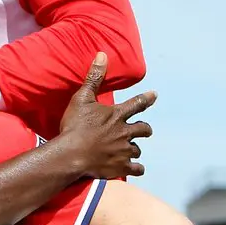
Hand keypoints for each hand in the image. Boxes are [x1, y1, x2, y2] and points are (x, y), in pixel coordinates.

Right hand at [59, 52, 155, 179]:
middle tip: (144, 130)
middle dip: (145, 129)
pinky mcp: (120, 167)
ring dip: (135, 149)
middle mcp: (125, 132)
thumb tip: (102, 55)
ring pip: (137, 150)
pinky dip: (136, 169)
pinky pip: (136, 169)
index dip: (147, 99)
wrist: (71, 154)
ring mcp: (124, 151)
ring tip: (130, 151)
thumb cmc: (75, 126)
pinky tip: (136, 169)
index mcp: (117, 115)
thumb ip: (94, 78)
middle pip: (144, 129)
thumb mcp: (82, 98)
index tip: (155, 95)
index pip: (137, 104)